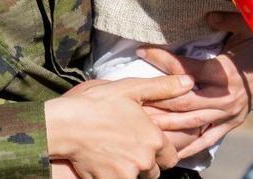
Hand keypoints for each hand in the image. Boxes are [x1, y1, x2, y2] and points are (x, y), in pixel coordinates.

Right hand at [44, 75, 191, 177]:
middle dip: (143, 163)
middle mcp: (145, 160)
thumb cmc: (95, 105)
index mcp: (153, 138)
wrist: (64, 125)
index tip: (144, 144)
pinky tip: (101, 162)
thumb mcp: (128, 89)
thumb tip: (188, 83)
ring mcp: (127, 174)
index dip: (158, 151)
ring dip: (128, 171)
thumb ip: (161, 88)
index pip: (170, 157)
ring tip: (112, 154)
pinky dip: (111, 176)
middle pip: (153, 171)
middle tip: (125, 148)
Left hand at [140, 13, 252, 157]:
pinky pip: (208, 139)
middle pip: (183, 102)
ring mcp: (229, 113)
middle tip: (132, 98)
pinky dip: (190, 147)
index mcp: (225, 73)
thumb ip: (227, 21)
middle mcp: (225, 97)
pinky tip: (172, 152)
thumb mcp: (247, 26)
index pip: (186, 69)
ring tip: (142, 124)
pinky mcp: (232, 123)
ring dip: (166, 124)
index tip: (142, 51)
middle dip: (156, 100)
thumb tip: (208, 15)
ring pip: (191, 122)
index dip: (163, 60)